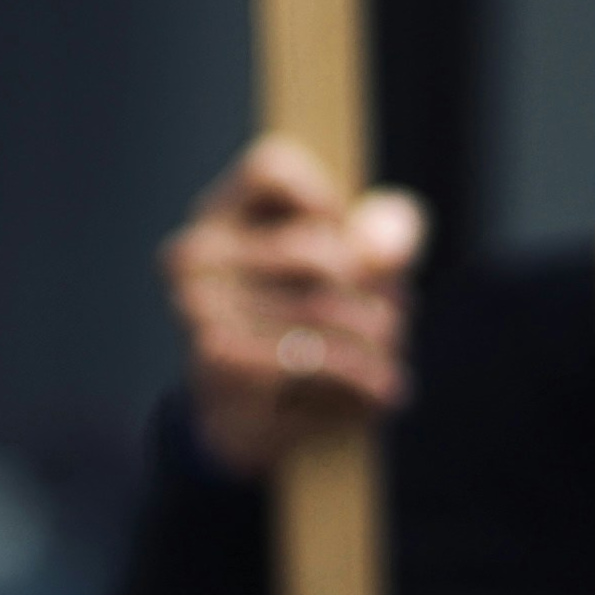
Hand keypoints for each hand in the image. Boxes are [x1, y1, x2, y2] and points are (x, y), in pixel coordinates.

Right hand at [163, 131, 427, 478]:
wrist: (239, 426)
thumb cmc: (292, 336)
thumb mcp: (342, 278)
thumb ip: (374, 243)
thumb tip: (390, 240)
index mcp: (215, 220)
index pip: (269, 168)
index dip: (324, 199)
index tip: (346, 241)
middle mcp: (194, 256)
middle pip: (317, 247)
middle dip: (375, 288)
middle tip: (399, 317)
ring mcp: (199, 306)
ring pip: (325, 306)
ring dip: (379, 340)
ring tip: (394, 359)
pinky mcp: (220, 357)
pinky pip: (318, 357)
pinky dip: (364, 377)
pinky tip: (384, 391)